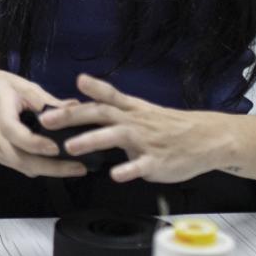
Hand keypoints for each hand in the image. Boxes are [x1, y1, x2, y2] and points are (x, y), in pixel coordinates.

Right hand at [0, 68, 85, 178]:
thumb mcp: (18, 84)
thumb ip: (45, 99)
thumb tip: (74, 107)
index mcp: (0, 114)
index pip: (15, 133)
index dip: (36, 143)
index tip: (57, 146)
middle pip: (22, 160)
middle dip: (52, 167)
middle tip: (79, 168)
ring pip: (23, 167)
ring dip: (49, 171)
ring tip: (75, 169)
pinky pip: (20, 166)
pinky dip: (39, 168)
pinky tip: (58, 165)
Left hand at [41, 73, 230, 183]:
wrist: (208, 138)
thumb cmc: (171, 127)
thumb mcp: (143, 112)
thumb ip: (115, 111)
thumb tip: (85, 112)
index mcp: (132, 110)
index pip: (109, 95)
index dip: (93, 87)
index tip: (78, 81)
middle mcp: (135, 122)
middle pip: (102, 113)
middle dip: (73, 115)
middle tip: (48, 119)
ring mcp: (146, 141)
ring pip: (116, 137)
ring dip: (92, 140)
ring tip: (71, 147)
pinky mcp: (157, 162)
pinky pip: (140, 166)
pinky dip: (128, 169)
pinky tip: (115, 174)